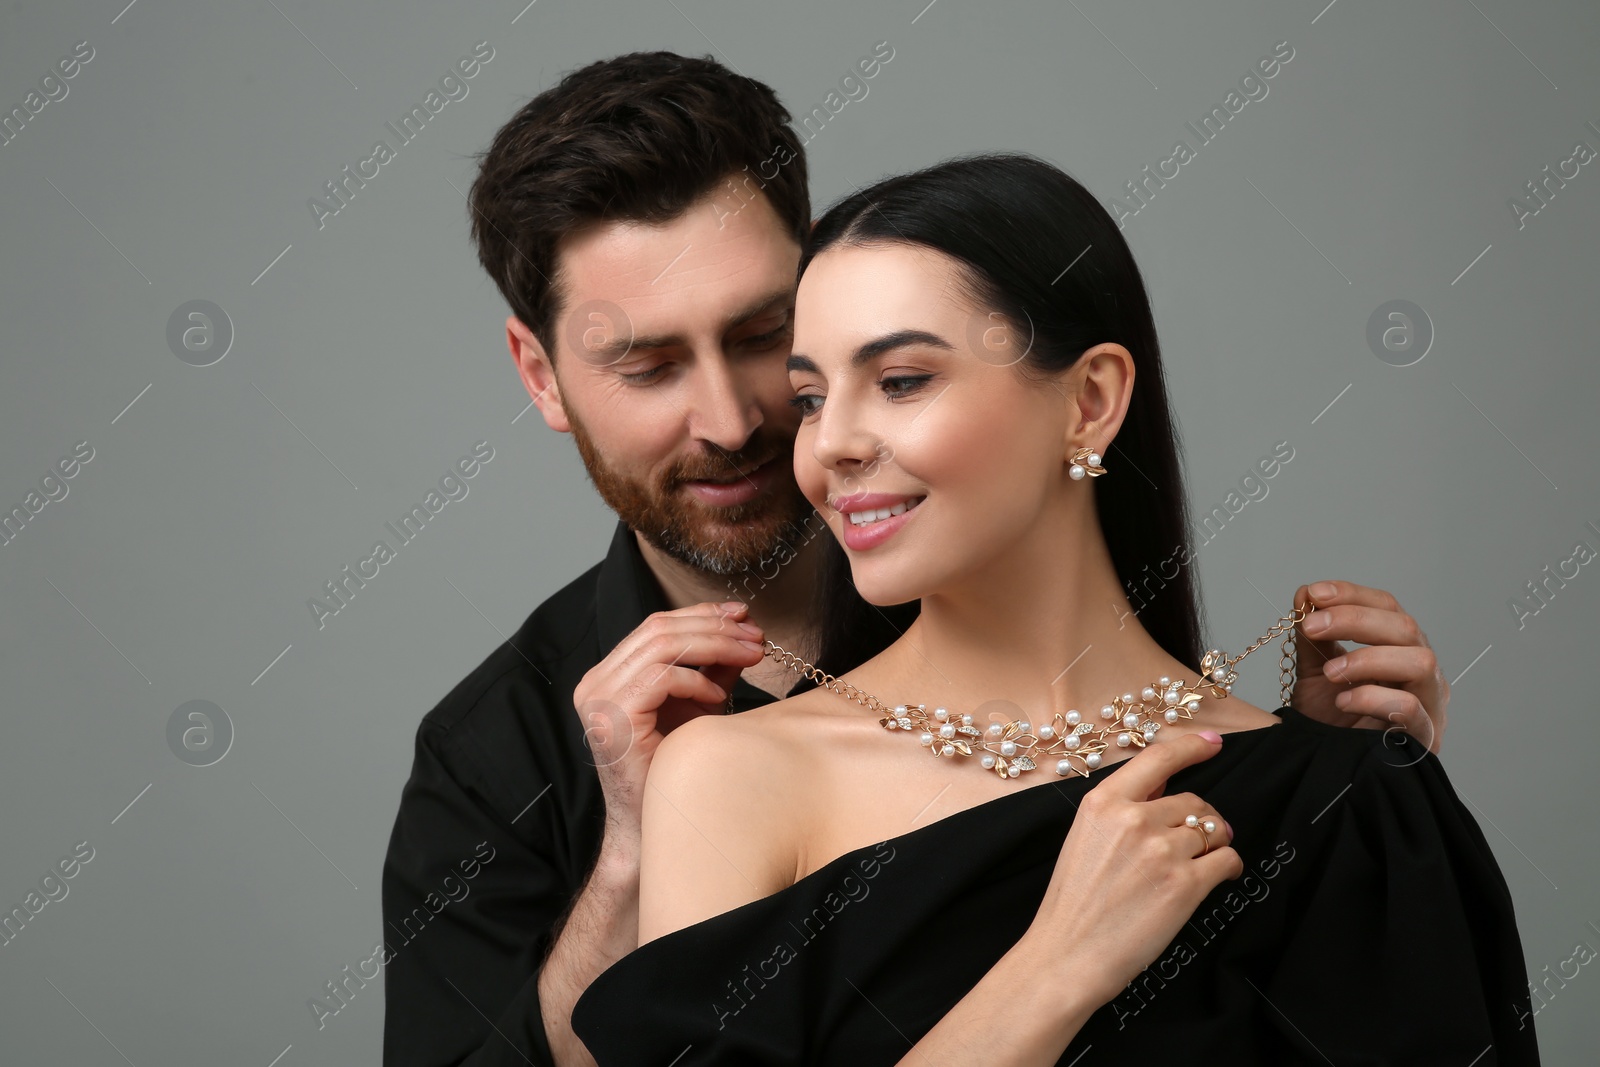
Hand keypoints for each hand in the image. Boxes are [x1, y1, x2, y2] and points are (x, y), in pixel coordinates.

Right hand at [572, 601, 766, 844]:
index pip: (656, 626)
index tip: (743, 615)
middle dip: (715, 627)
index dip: (702, 615)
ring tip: (750, 654)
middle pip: (659, 629)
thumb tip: (745, 633)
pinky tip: (717, 697)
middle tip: (756, 634)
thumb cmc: (670, 771)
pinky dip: (695, 681)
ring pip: (662, 646)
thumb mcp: (697, 707)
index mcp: (609, 674)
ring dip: (715, 645)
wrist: (648, 827)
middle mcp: (596, 682)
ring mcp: (599, 699)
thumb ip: (713, 670)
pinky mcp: (613, 718)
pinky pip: (660, 678)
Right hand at [1027, 733, 1242, 1004]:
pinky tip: (1218, 877)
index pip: (1158, 758)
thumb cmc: (1073, 903)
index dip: (1192, 747)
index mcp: (1103, 802)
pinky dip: (1228, 867)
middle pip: (1193, 802)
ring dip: (1215, 844)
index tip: (1213, 743)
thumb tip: (1164, 789)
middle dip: (1201, 820)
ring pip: (1214, 830)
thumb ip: (1123, 809)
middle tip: (1195, 842)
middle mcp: (1134, 819)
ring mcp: (1161, 851)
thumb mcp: (1085, 838)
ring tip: (1201, 863)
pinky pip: (1227, 860)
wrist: (1068, 955)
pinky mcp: (1185, 885)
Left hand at [1289, 580, 1447, 752]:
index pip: (1388, 607)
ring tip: (1330, 671)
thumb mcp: (1316, 672)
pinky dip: (1373, 698)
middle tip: (1312, 626)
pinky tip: (1343, 701)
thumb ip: (1314, 637)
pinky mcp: (1424, 737)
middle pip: (1406, 627)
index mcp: (1399, 649)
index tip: (1314, 593)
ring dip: (1369, 658)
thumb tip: (1305, 593)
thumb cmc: (1334, 721)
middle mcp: (1421, 671)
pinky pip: (1410, 708)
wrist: (1332, 770)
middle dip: (1355, 619)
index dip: (1353, 595)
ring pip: (1420, 661)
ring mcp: (1429, 703)